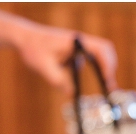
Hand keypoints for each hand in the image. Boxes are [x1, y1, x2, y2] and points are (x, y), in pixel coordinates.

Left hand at [0, 3, 117, 94]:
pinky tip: (86, 79)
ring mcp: (79, 48)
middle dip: (110, 68)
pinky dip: (93, 72)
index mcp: (76, 41)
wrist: (24, 38)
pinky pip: (89, 62)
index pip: (100, 49)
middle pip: (105, 51)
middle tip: (111, 87)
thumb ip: (58, 80)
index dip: (108, 63)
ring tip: (106, 87)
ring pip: (98, 57)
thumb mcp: (44, 67)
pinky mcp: (76, 54)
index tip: (108, 79)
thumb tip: (72, 93)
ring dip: (103, 70)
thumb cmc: (33, 48)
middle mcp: (81, 42)